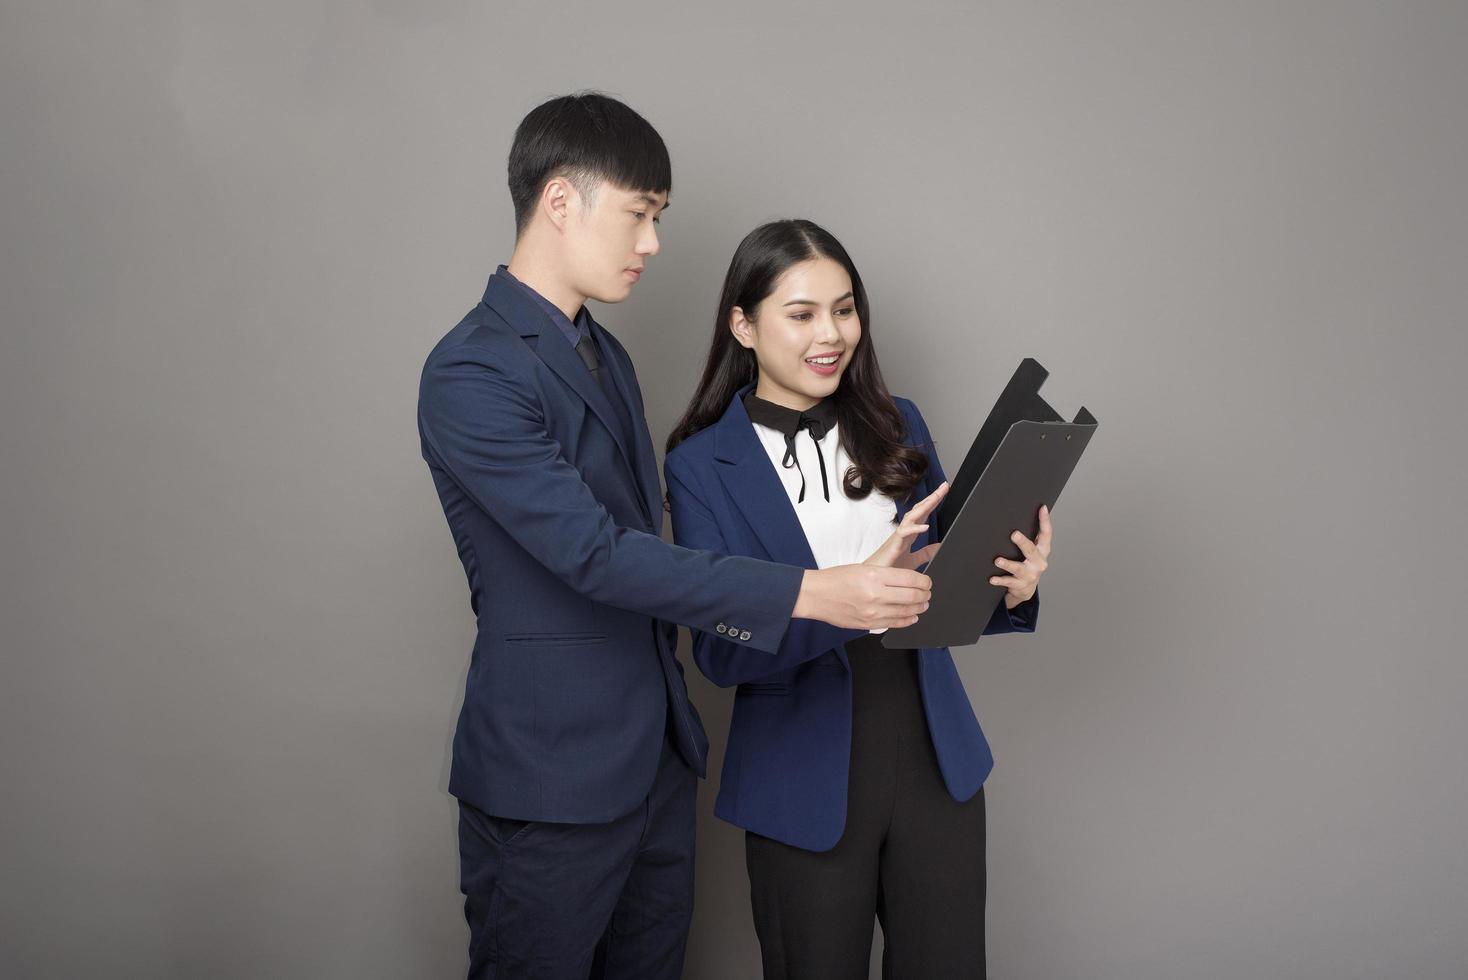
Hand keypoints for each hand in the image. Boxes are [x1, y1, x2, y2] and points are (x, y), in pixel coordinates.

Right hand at [793, 564, 932, 630]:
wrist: (816, 596)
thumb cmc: (836, 579)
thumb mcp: (864, 568)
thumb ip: (887, 576)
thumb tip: (909, 582)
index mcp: (875, 575)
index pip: (911, 579)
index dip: (924, 581)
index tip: (927, 582)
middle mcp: (876, 594)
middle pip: (913, 596)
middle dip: (925, 595)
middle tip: (927, 594)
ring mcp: (873, 612)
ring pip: (907, 612)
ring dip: (919, 609)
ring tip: (923, 605)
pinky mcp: (869, 624)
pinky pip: (895, 624)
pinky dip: (907, 620)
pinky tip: (912, 616)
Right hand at [863, 481, 947, 570]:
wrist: (875, 581)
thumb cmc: (890, 568)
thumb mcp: (914, 560)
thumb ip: (926, 553)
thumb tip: (940, 547)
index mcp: (910, 534)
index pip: (923, 513)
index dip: (933, 502)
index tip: (944, 490)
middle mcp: (904, 532)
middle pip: (919, 510)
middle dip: (931, 498)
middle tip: (944, 486)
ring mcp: (898, 537)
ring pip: (911, 517)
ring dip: (924, 507)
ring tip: (936, 498)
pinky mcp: (893, 545)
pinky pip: (904, 533)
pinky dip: (915, 529)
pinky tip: (925, 526)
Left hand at [991, 504, 1051, 607]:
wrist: (1026, 588)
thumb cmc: (1028, 564)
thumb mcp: (1033, 551)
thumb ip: (1031, 536)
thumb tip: (1020, 514)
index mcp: (1043, 550)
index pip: (1046, 534)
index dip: (1045, 521)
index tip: (1042, 508)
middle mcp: (1038, 562)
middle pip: (1031, 550)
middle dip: (1023, 542)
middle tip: (1014, 534)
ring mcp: (1030, 574)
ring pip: (1018, 568)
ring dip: (1008, 564)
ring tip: (998, 561)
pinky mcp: (1020, 585)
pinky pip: (1009, 582)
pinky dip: (1000, 580)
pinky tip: (992, 579)